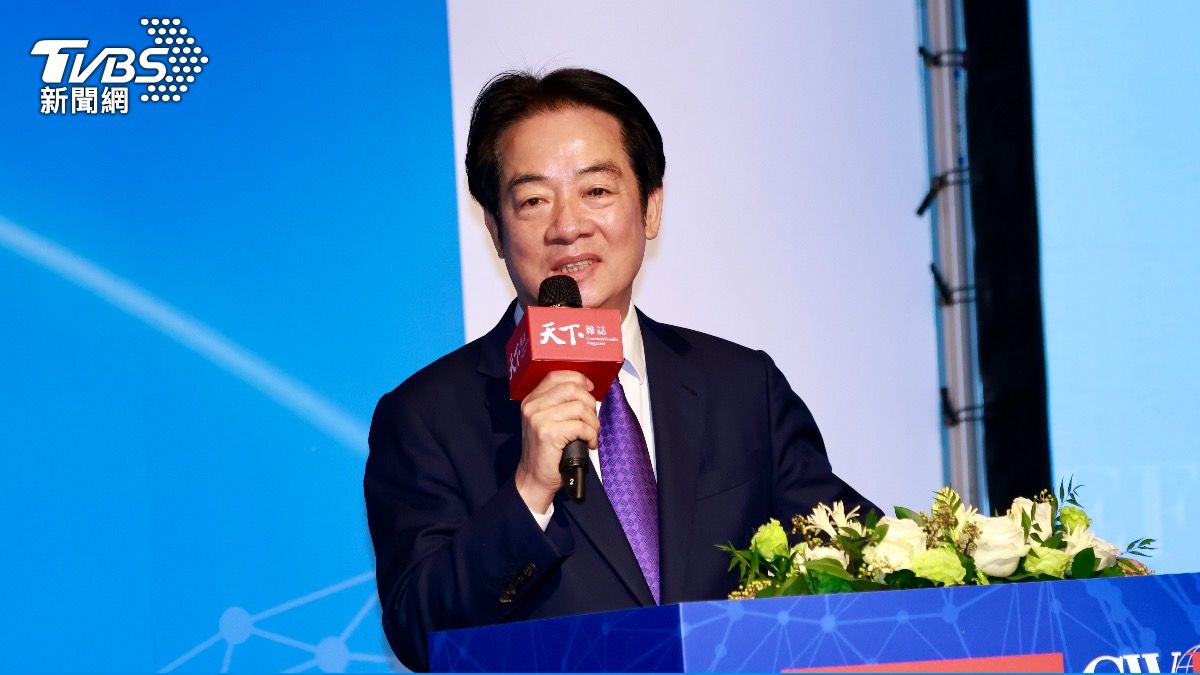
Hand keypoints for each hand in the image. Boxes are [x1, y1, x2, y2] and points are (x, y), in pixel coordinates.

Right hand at [514, 371, 598, 513]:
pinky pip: (580, 426)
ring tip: (591, 434)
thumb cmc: (546, 452)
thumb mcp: (548, 421)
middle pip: (572, 388)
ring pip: (580, 407)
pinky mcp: (548, 433)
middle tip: (591, 420)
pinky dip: (591, 435)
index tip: (590, 390)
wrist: (534, 478)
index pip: (557, 375)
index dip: (578, 379)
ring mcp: (539, 419)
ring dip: (593, 422)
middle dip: (590, 403)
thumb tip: (586, 388)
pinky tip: (589, 444)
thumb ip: (560, 403)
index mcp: (532, 400)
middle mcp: (533, 406)